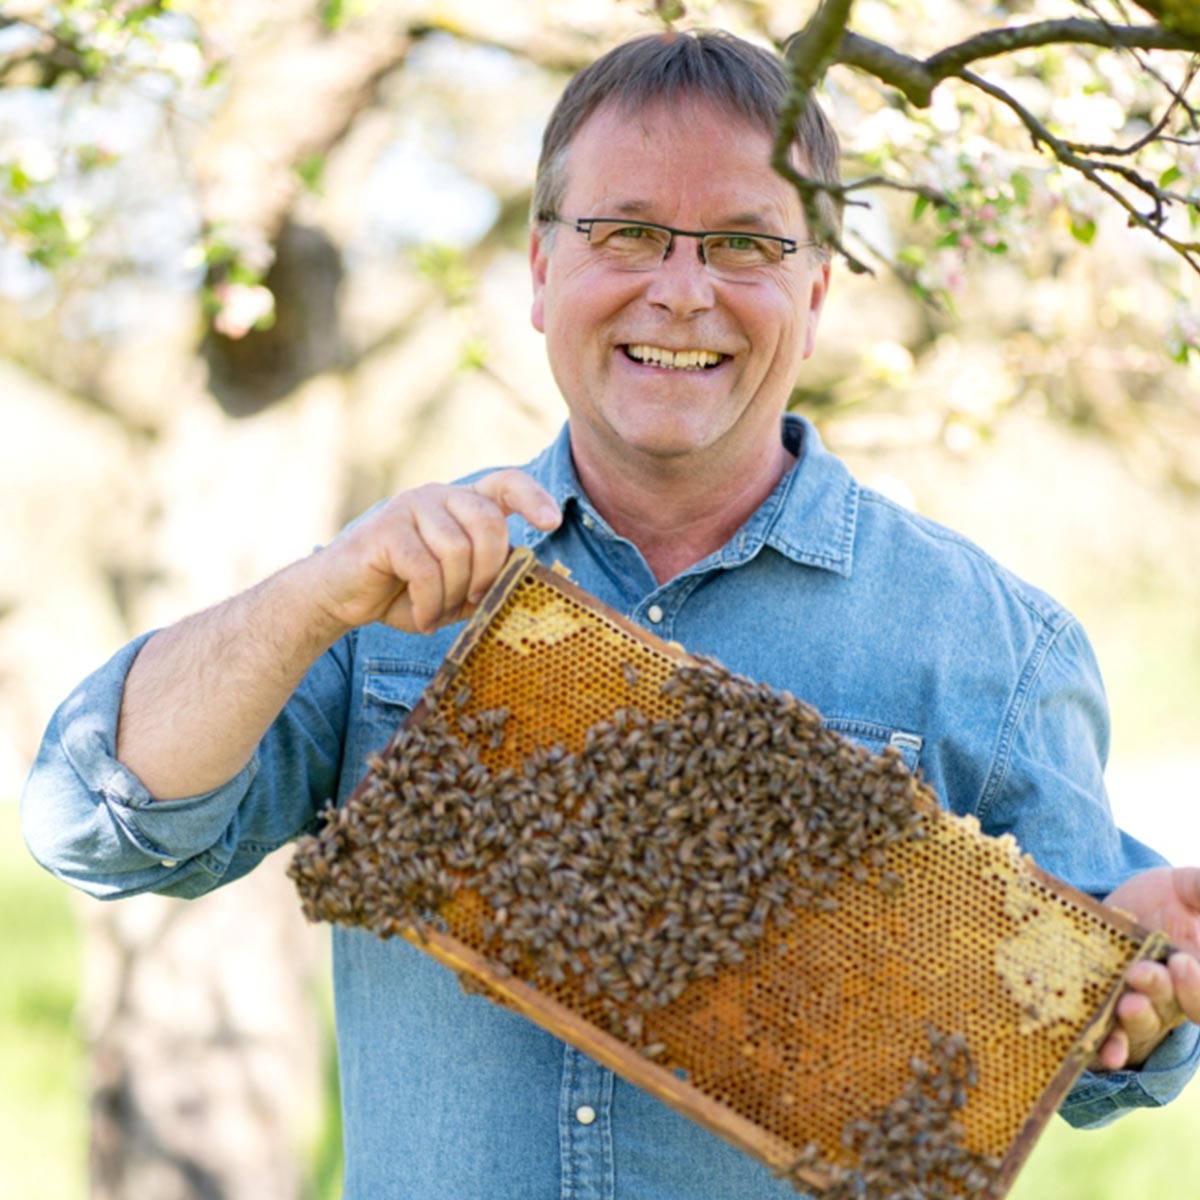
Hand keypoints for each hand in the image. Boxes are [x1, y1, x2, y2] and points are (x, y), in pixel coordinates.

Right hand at [308, 469, 560, 635]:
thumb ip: (486, 579)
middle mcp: (438, 496)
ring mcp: (410, 507)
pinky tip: (421, 615)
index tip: (552, 523)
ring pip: (457, 550)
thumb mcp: (455, 589)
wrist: (339, 596)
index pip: (506, 483)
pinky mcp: (386, 529)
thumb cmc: (402, 592)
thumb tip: (524, 580)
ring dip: (453, 593)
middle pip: (488, 522)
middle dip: (489, 571)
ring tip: (437, 612)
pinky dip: (429, 602)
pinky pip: (425, 569)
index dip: (533, 498)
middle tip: (474, 601)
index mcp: (461, 504)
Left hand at [1094, 866, 1199, 1069]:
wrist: (1112, 908)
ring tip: (1129, 1001)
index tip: (1184, 963)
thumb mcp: (1185, 887)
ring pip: (1148, 1021)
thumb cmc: (1164, 899)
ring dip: (1141, 1016)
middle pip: (1187, 1006)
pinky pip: (1113, 1038)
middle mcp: (1177, 995)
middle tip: (1156, 970)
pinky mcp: (1106, 1010)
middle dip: (1174, 992)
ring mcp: (1143, 1006)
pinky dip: (1112, 1047)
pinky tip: (1107, 1053)